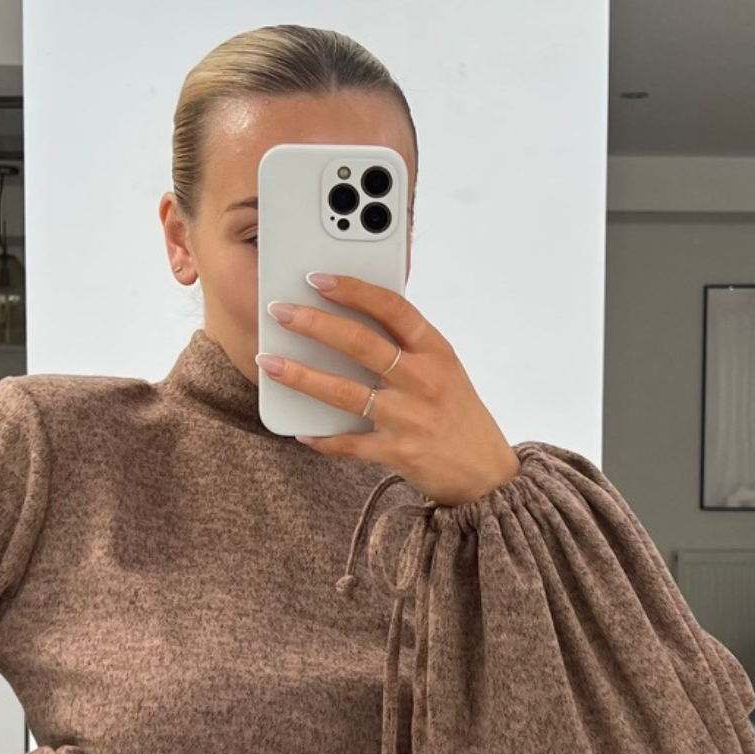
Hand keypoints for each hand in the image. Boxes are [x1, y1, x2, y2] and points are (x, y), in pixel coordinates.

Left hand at [258, 274, 521, 506]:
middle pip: (362, 344)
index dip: (354, 290)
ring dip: (302, 376)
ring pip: (346, 393)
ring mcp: (410, 417)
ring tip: (270, 362)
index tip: (318, 278)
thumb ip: (407, 346)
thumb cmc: (457, 414)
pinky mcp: (399, 452)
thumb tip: (352, 319)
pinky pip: (350, 444)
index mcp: (436, 351)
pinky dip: (323, 438)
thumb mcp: (444, 369)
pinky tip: (301, 431)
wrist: (485, 473)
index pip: (393, 308)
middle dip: (315, 324)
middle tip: (281, 311)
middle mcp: (424, 380)